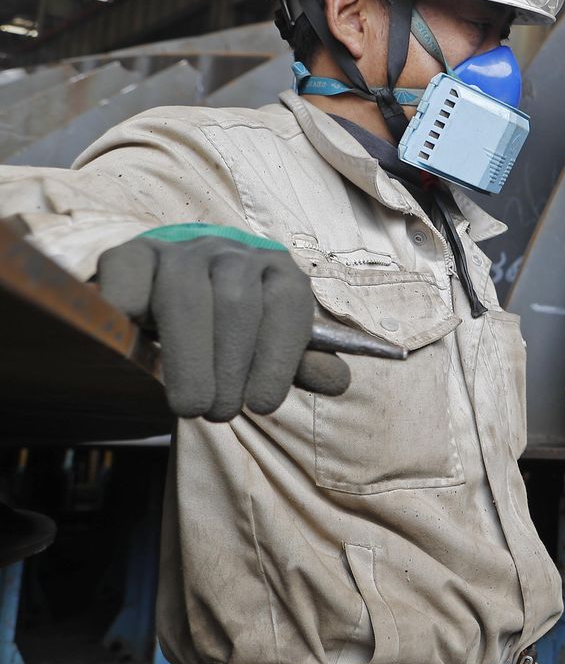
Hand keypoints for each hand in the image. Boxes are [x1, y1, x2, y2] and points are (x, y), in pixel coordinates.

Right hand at [97, 226, 349, 420]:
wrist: (169, 295)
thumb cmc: (228, 332)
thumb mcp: (267, 348)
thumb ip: (299, 364)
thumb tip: (338, 381)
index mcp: (277, 270)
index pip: (288, 304)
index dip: (278, 359)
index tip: (262, 405)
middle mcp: (232, 252)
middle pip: (236, 301)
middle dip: (231, 365)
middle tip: (219, 413)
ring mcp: (180, 250)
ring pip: (185, 291)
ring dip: (189, 354)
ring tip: (191, 404)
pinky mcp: (132, 255)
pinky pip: (130, 271)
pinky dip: (127, 304)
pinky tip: (131, 342)